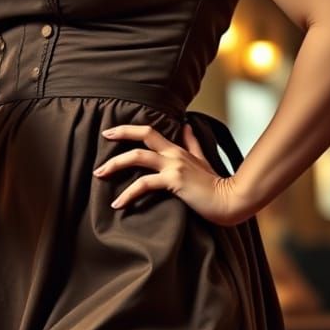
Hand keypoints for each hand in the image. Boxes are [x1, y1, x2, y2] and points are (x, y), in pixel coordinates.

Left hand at [94, 124, 246, 224]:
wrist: (231, 201)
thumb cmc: (216, 185)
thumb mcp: (203, 160)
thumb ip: (192, 143)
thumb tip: (186, 126)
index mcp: (177, 149)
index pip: (149, 131)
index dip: (128, 128)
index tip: (110, 132)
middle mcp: (174, 154)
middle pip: (142, 136)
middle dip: (119, 135)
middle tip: (100, 140)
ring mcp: (174, 166)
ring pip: (137, 157)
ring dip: (115, 164)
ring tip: (99, 174)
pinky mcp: (174, 181)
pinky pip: (144, 184)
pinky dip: (128, 193)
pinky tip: (117, 203)